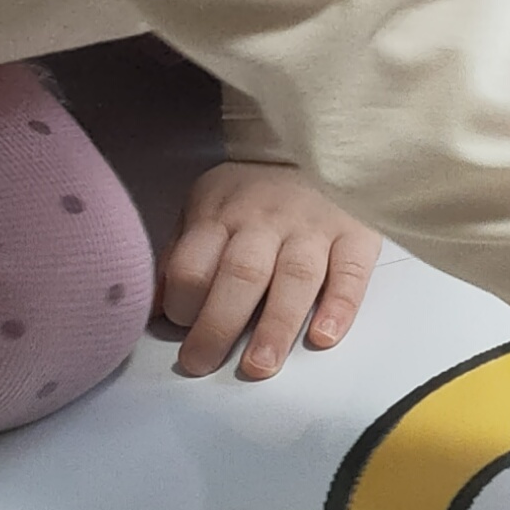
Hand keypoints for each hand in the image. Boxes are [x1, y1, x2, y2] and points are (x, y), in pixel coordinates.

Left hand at [161, 162, 380, 381]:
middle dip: (219, 325)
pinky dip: (339, 306)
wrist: (318, 144)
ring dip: (276, 326)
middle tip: (203, 363)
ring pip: (295, 278)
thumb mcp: (206, 207)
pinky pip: (350, 272)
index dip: (183, 302)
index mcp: (221, 214)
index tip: (183, 331)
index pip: (195, 263)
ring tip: (260, 365)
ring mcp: (314, 226)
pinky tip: (324, 336)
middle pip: (241, 274)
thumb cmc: (253, 191)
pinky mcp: (356, 234)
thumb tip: (153, 310)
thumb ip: (181, 256)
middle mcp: (266, 219)